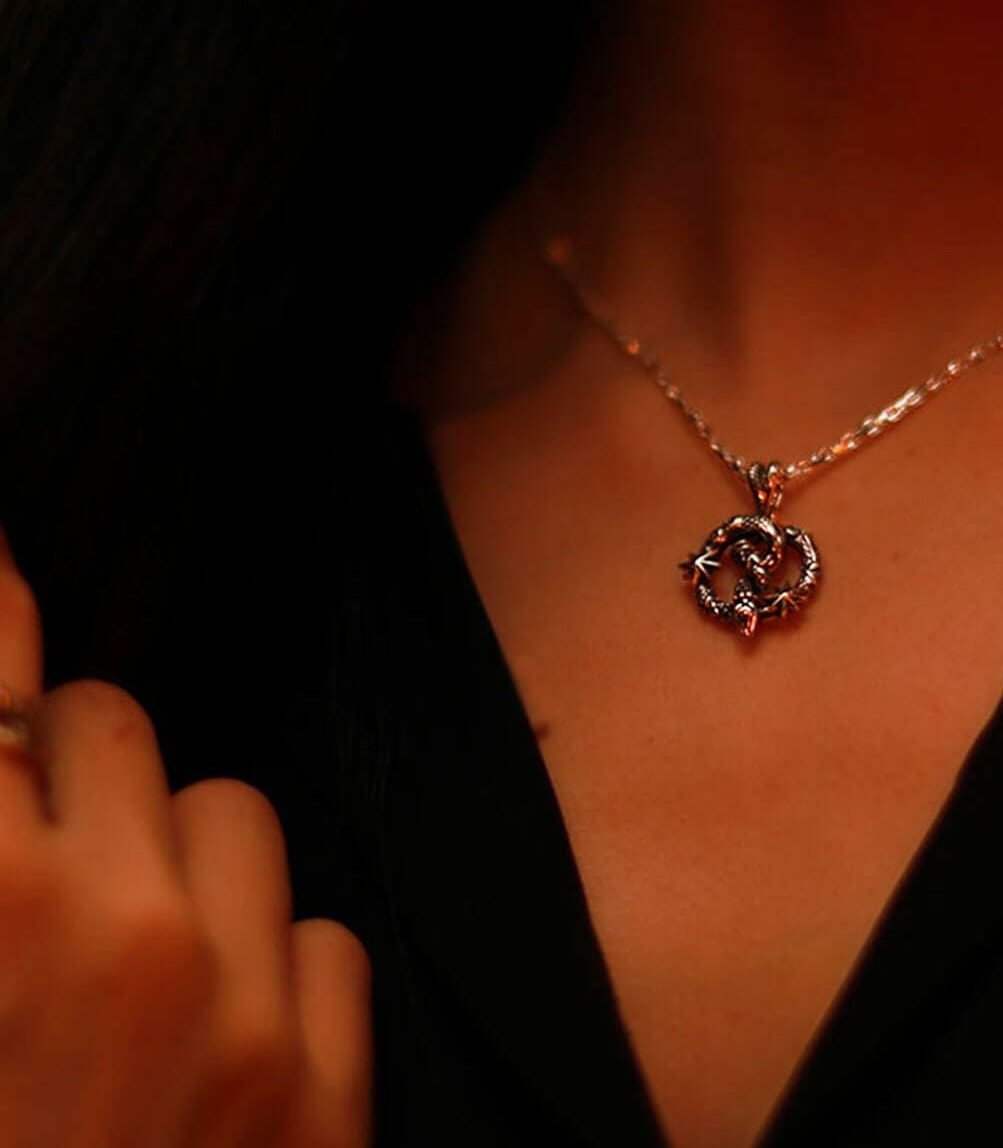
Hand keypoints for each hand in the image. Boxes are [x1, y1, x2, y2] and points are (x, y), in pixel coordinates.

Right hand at [0, 526, 372, 1146]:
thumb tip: (11, 778)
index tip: (6, 566)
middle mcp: (111, 934)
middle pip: (113, 722)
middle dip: (67, 768)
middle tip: (38, 843)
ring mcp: (238, 1007)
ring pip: (230, 808)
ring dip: (173, 856)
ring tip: (127, 951)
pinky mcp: (324, 1084)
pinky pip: (317, 929)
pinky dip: (268, 959)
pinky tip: (213, 1040)